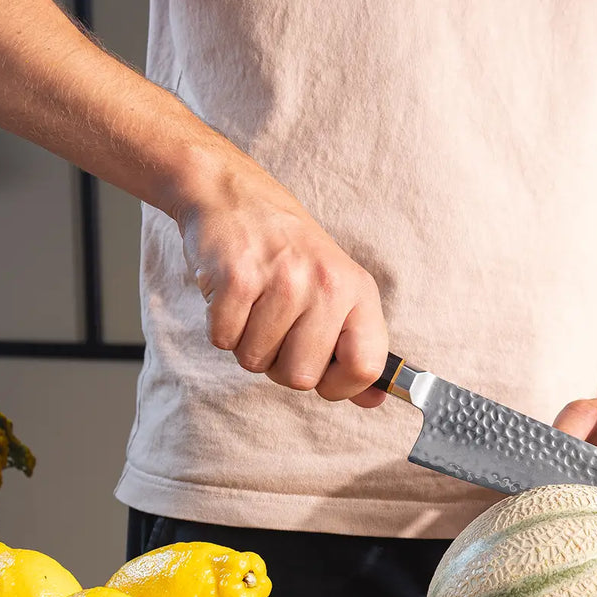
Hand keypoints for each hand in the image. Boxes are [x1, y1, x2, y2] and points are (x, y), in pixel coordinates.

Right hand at [175, 162, 388, 404]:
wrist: (234, 195)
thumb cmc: (288, 253)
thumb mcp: (337, 290)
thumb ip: (355, 348)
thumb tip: (374, 400)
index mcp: (358, 291)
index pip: (366, 367)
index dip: (341, 387)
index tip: (323, 376)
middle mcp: (326, 284)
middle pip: (301, 377)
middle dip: (280, 365)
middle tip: (276, 328)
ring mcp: (282, 280)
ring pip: (256, 362)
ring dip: (247, 343)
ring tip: (254, 305)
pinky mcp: (237, 277)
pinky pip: (223, 340)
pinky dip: (221, 327)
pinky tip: (233, 296)